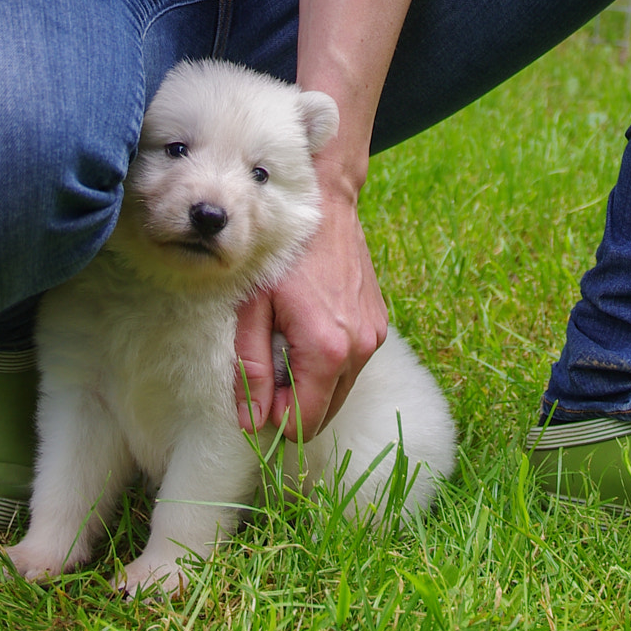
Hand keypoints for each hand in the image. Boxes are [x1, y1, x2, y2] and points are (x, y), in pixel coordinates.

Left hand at [234, 186, 388, 440]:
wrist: (327, 207)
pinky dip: (330, 362)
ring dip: (312, 383)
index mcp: (327, 349)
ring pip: (339, 390)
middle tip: (268, 366)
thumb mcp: (254, 309)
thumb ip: (251, 368)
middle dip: (294, 403)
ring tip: (288, 341)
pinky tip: (309, 328)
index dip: (275, 418)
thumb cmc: (283, 254)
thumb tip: (251, 422)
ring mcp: (374, 337)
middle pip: (325, 413)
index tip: (257, 390)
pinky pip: (352, 364)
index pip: (304, 422)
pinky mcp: (379, 325)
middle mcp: (359, 349)